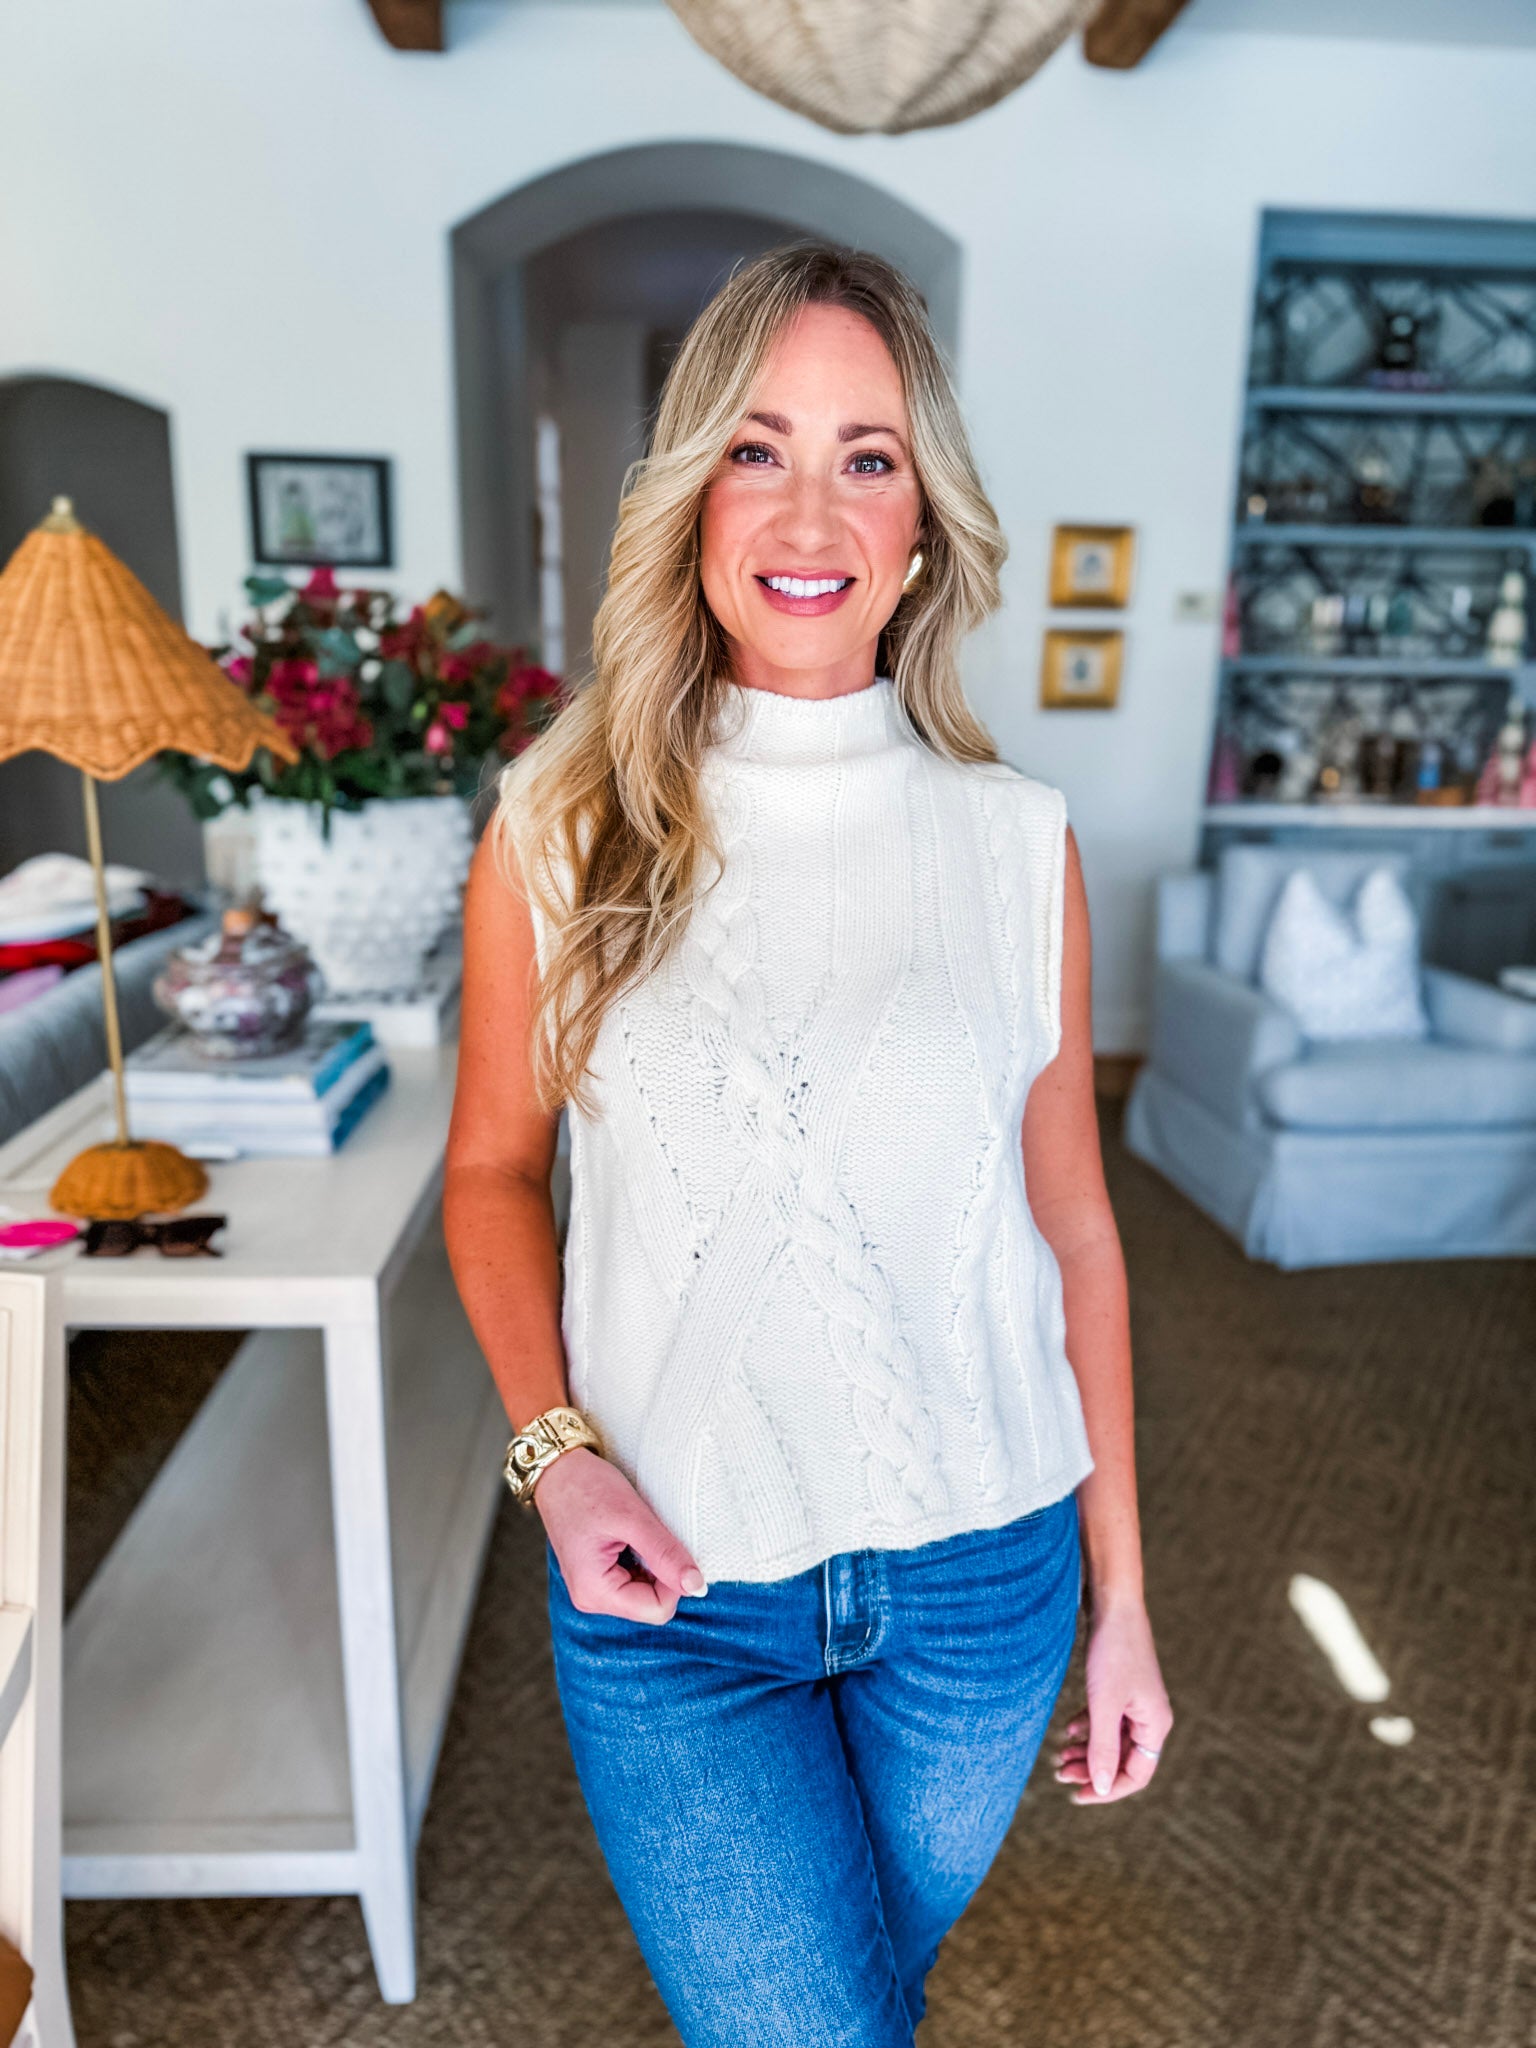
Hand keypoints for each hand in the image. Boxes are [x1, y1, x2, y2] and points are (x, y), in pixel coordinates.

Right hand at [534, 1447, 707, 1624]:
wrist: (556, 1468)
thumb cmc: (586, 1487)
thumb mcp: (632, 1517)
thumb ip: (665, 1554)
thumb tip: (697, 1587)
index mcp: (595, 1592)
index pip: (657, 1609)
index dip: (674, 1580)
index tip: (667, 1544)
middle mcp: (591, 1598)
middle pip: (651, 1603)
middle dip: (662, 1571)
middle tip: (650, 1534)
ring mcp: (593, 1588)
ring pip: (645, 1592)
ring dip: (653, 1564)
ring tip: (636, 1532)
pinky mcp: (598, 1576)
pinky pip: (634, 1580)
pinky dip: (642, 1559)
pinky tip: (631, 1535)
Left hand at [1052, 1592, 1171, 1804]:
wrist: (1113, 1604)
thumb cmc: (1113, 1652)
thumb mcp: (1104, 1704)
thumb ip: (1102, 1748)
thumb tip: (1102, 1788)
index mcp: (1155, 1725)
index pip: (1136, 1774)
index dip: (1108, 1790)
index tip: (1077, 1795)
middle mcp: (1150, 1716)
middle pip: (1123, 1758)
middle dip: (1092, 1769)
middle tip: (1059, 1774)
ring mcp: (1136, 1701)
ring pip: (1112, 1739)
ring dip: (1088, 1750)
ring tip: (1059, 1757)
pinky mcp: (1122, 1686)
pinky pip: (1107, 1719)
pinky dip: (1088, 1727)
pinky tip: (1068, 1730)